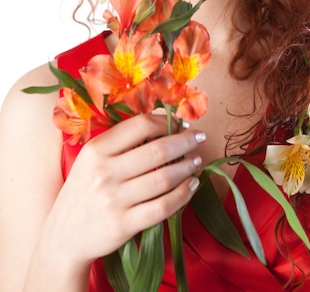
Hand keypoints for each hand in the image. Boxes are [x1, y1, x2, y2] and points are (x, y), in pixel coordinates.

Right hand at [43, 113, 204, 264]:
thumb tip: (162, 119)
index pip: (140, 125)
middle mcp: (104, 172)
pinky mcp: (123, 225)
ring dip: (188, 166)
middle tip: (199, 138)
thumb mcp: (91, 160)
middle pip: (157, 149)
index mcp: (96, 150)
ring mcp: (114, 200)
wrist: (63, 237)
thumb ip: (121, 141)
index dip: (167, 122)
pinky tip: (192, 185)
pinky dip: (183, 194)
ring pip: (164, 177)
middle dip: (185, 141)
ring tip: (197, 161)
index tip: (183, 123)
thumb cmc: (83, 191)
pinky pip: (163, 207)